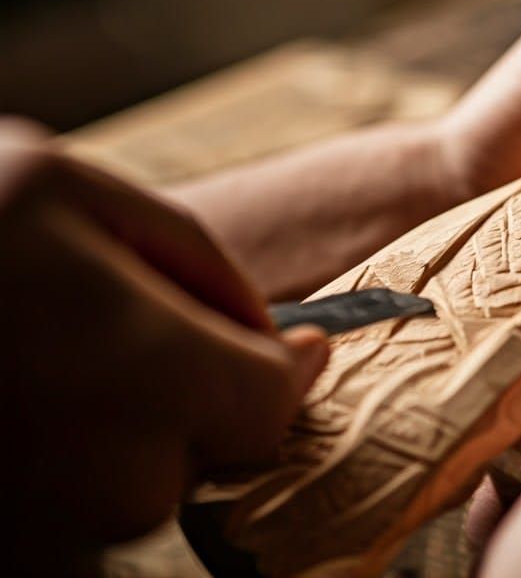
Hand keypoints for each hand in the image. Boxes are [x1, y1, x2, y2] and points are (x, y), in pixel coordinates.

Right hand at [0, 124, 329, 563]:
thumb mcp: (70, 192)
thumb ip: (200, 265)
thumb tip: (282, 334)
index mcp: (143, 375)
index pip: (270, 409)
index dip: (283, 368)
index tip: (289, 340)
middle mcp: (100, 478)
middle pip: (203, 452)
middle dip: (189, 389)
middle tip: (108, 322)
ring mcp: (36, 532)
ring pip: (133, 488)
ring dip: (118, 428)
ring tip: (35, 357)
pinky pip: (64, 515)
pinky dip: (58, 462)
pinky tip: (13, 402)